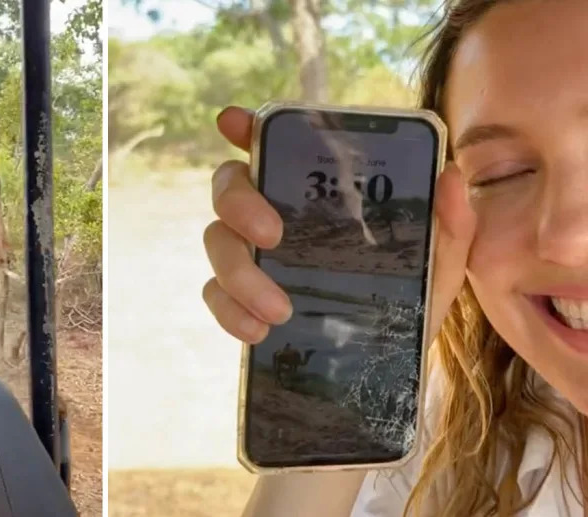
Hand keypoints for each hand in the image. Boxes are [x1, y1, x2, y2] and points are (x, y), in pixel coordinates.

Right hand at [202, 105, 475, 346]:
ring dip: (240, 273)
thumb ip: (449, 222)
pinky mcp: (238, 299)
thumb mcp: (439, 261)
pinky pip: (213, 294)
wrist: (391, 365)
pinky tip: (257, 331)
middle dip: (240, 204)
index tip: (231, 122)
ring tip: (280, 311)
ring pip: (216, 241)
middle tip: (272, 236)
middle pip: (229, 184)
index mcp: (315, 190)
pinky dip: (228, 312)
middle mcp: (272, 211)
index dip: (246, 127)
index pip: (272, 144)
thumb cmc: (411, 298)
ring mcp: (250, 254)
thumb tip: (449, 176)